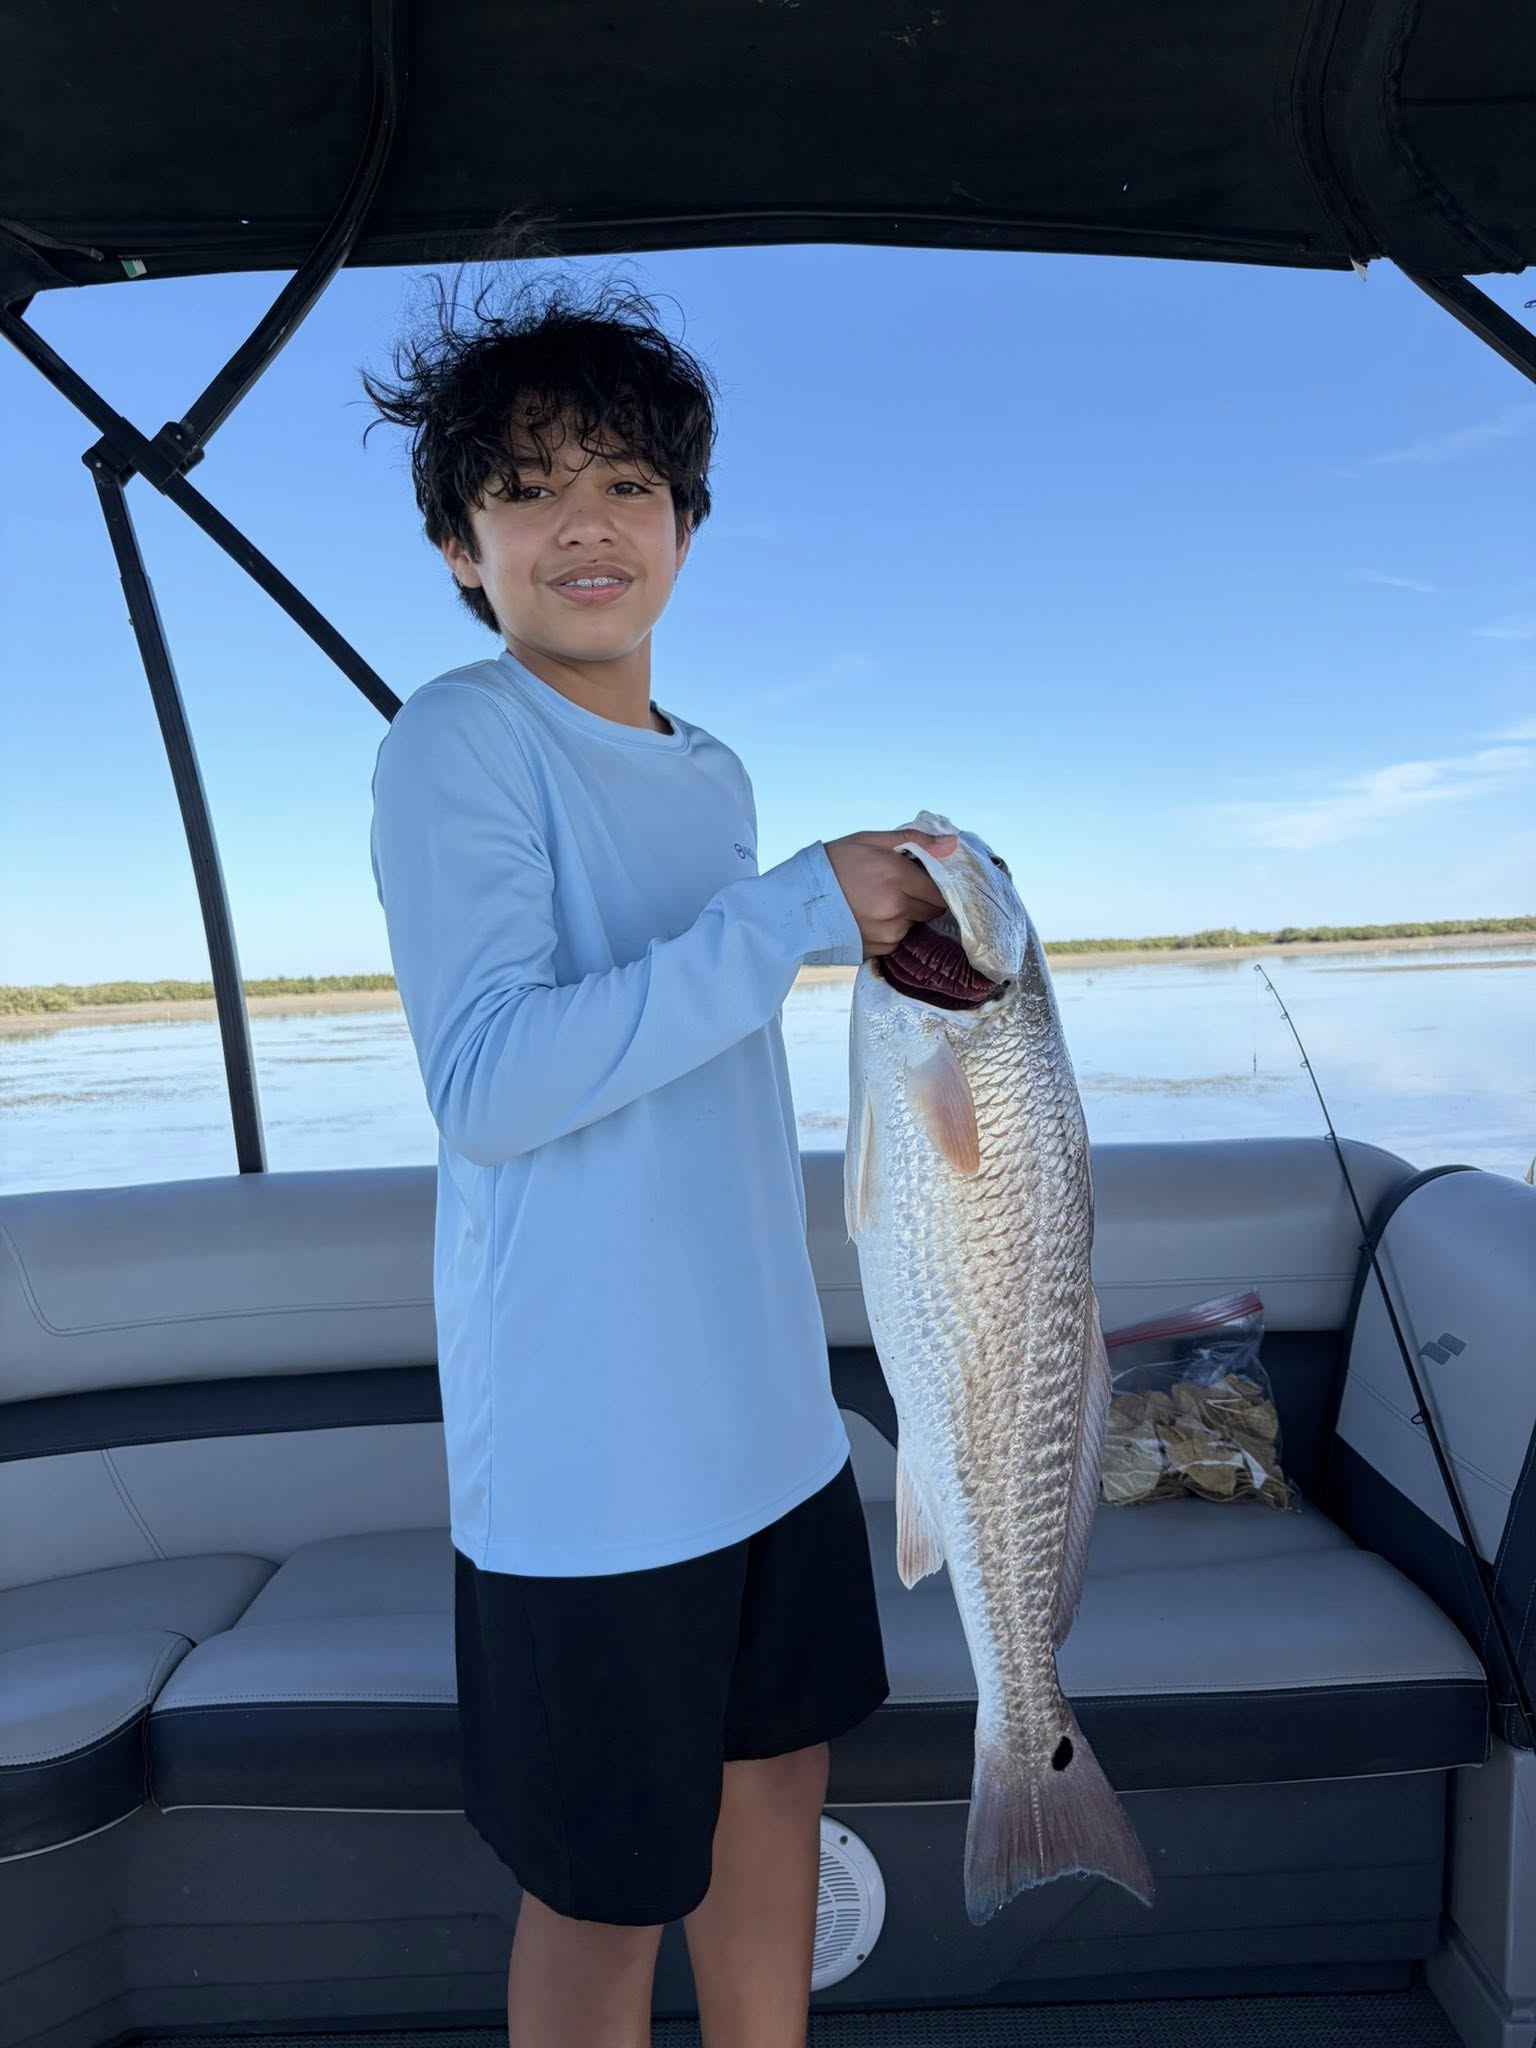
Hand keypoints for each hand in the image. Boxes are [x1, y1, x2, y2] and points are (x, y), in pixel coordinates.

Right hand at [823, 827, 957, 959]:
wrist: (794, 901)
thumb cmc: (832, 864)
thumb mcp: (870, 841)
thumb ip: (915, 841)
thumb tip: (953, 843)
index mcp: (897, 876)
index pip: (940, 888)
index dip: (934, 883)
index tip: (922, 878)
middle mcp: (896, 907)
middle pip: (932, 908)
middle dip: (921, 898)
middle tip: (897, 887)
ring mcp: (887, 932)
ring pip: (914, 925)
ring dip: (905, 915)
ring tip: (876, 902)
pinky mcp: (877, 950)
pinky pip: (897, 940)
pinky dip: (890, 930)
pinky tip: (868, 918)